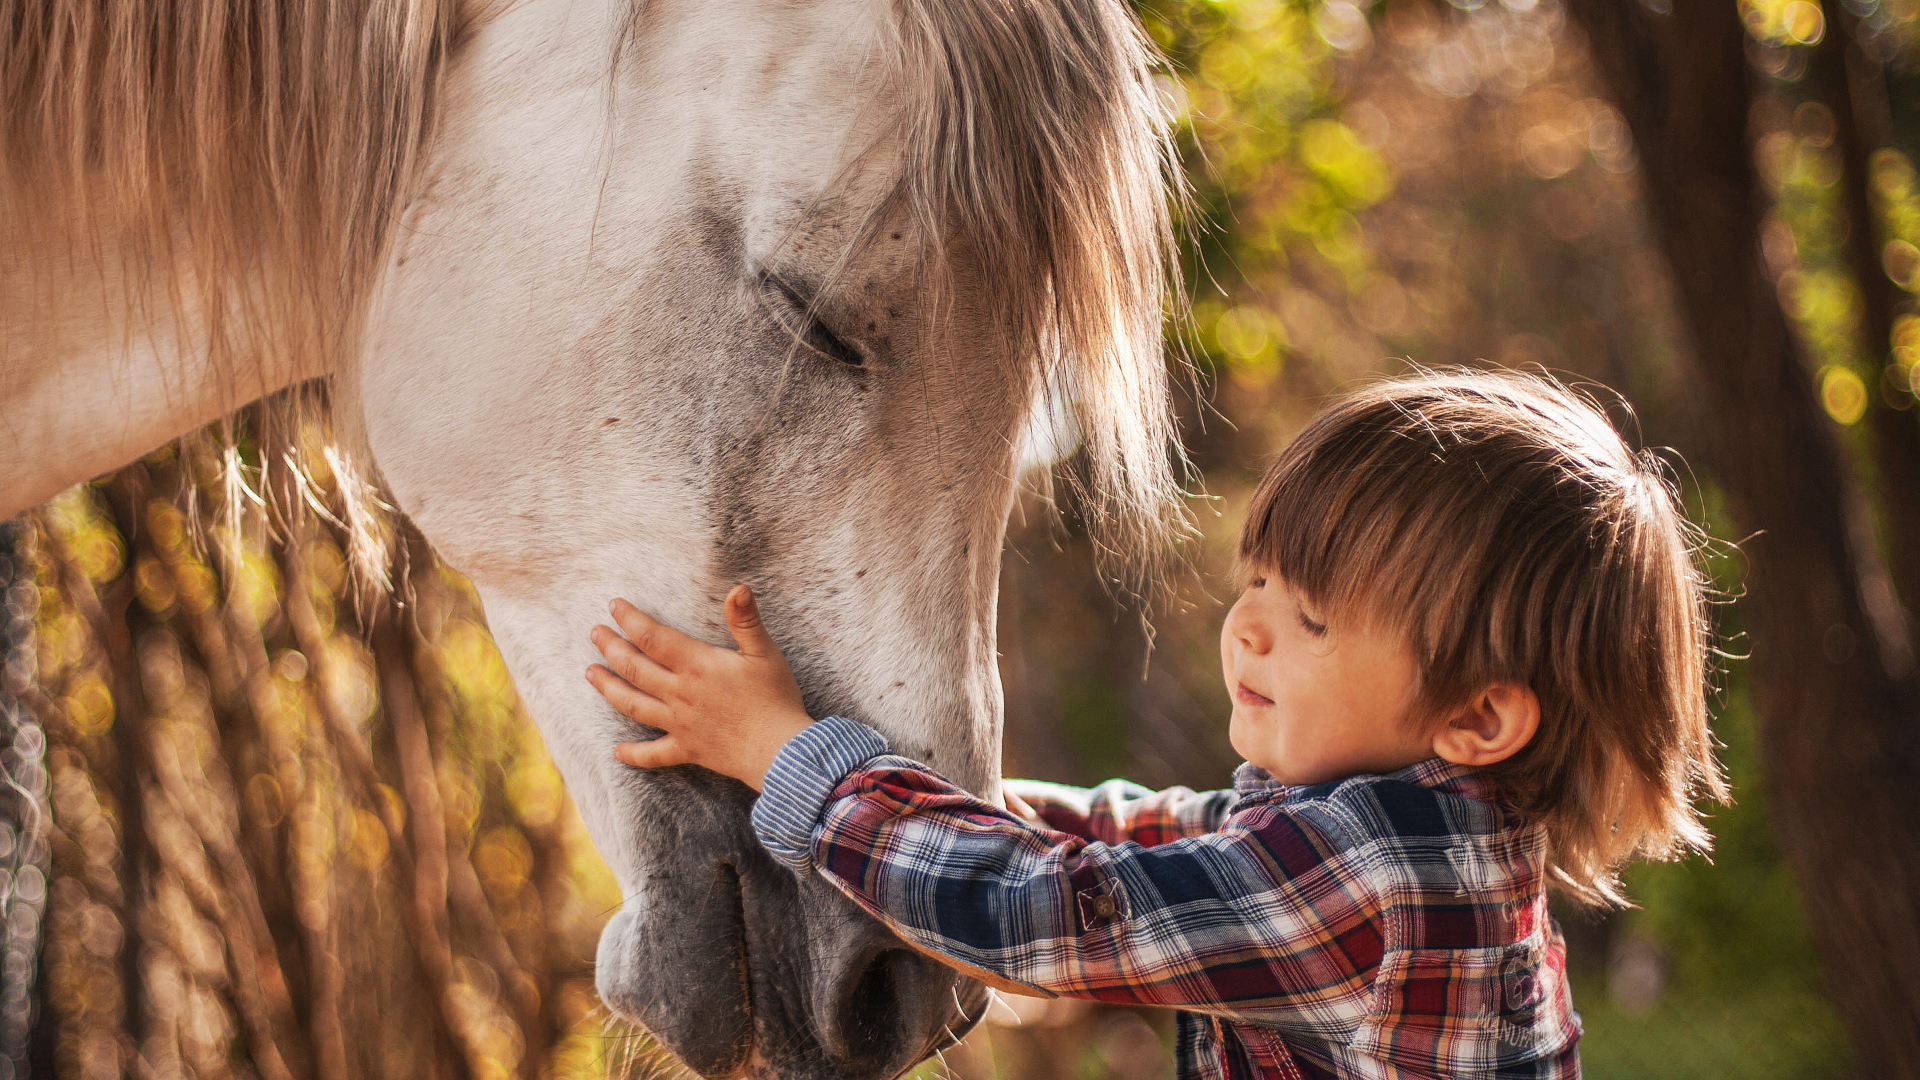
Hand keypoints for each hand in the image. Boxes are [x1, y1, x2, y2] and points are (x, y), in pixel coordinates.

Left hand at [587, 585, 812, 789]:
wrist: (780, 751)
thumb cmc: (775, 699)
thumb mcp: (765, 653)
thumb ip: (746, 620)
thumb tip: (738, 588)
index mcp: (697, 666)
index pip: (653, 637)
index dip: (631, 619)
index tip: (613, 605)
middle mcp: (680, 693)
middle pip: (634, 668)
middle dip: (611, 648)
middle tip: (595, 633)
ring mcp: (680, 723)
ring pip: (633, 704)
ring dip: (609, 688)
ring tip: (590, 673)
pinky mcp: (688, 749)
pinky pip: (654, 754)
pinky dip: (633, 754)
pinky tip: (616, 751)